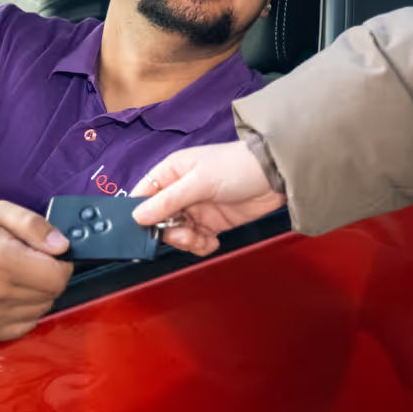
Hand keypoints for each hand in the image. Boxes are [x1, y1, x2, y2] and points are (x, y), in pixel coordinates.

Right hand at [0, 201, 71, 340]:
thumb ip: (34, 225)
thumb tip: (62, 246)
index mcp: (1, 260)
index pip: (58, 276)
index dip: (62, 263)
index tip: (53, 255)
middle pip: (51, 294)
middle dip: (50, 276)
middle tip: (31, 262)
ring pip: (40, 310)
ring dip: (38, 294)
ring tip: (16, 276)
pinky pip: (24, 326)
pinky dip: (25, 311)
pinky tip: (9, 293)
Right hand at [131, 141, 284, 255]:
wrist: (274, 176)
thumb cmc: (236, 166)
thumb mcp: (198, 181)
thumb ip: (168, 200)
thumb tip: (138, 216)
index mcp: (171, 172)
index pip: (143, 195)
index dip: (141, 214)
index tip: (144, 230)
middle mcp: (180, 191)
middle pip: (159, 220)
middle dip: (169, 232)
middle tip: (185, 233)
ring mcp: (196, 208)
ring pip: (177, 234)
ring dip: (187, 241)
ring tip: (201, 237)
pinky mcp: (212, 223)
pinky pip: (196, 240)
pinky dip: (202, 245)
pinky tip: (212, 240)